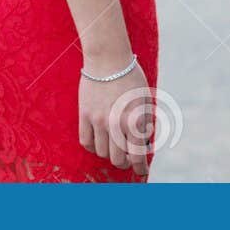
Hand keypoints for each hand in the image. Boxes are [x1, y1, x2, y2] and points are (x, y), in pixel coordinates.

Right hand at [78, 59, 153, 174]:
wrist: (108, 58)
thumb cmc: (131, 78)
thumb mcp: (145, 101)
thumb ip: (144, 124)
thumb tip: (143, 146)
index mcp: (134, 121)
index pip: (137, 157)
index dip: (140, 168)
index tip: (141, 171)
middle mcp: (116, 124)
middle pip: (117, 159)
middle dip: (125, 162)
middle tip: (127, 159)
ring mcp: (98, 120)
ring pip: (101, 152)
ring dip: (108, 153)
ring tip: (113, 147)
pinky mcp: (85, 114)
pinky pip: (86, 141)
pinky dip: (92, 146)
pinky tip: (98, 141)